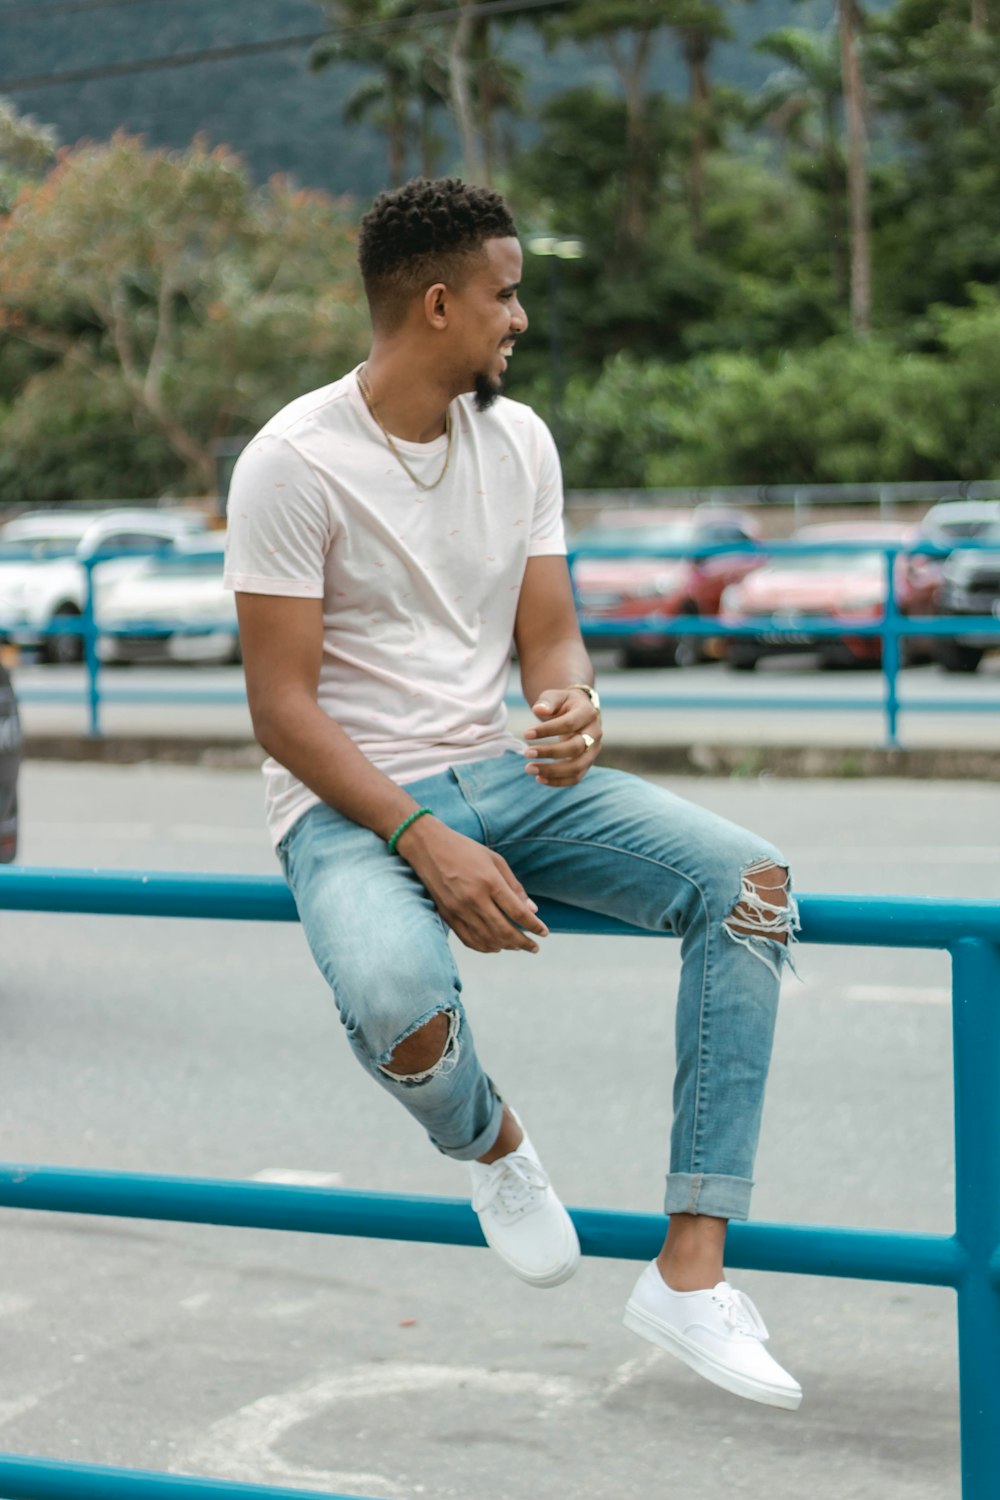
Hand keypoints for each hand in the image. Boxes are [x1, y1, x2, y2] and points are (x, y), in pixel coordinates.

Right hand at [396, 818, 548, 953]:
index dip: (534, 926)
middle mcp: (474, 899)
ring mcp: (459, 910)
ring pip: (487, 939)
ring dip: (506, 946)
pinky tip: (496, 947)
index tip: (544, 933)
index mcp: (490, 882)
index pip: (518, 913)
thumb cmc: (466, 850)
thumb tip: (532, 911)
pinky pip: (469, 940)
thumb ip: (515, 887)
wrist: (429, 848)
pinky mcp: (447, 915)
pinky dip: (485, 947)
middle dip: (524, 943)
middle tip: (535, 948)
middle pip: (504, 931)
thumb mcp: (495, 861)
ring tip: (518, 947)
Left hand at [523, 686, 601, 786]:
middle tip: (525, 753)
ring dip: (552, 771)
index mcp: (588, 713)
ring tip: (529, 768)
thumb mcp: (556, 696)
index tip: (526, 734)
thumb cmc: (564, 704)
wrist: (579, 712)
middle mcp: (595, 734)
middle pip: (575, 748)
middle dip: (549, 752)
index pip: (569, 724)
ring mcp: (593, 751)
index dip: (547, 730)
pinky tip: (539, 779)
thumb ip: (548, 701)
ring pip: (577, 767)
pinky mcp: (587, 764)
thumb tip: (539, 710)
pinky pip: (576, 778)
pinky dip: (558, 782)